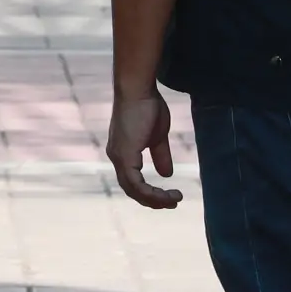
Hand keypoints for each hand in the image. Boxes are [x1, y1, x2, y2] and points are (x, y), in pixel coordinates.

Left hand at [106, 89, 183, 209]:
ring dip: (155, 199)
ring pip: (133, 190)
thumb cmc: (147, 106)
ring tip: (174, 200)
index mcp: (122, 153)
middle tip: (173, 202)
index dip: (150, 192)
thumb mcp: (157, 136)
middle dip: (153, 200)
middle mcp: (116, 157)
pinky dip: (150, 192)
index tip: (170, 196)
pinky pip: (135, 183)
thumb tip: (166, 174)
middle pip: (132, 190)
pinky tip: (165, 193)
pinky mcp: (124, 155)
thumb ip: (160, 155)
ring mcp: (118, 157)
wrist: (138, 89)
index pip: (133, 182)